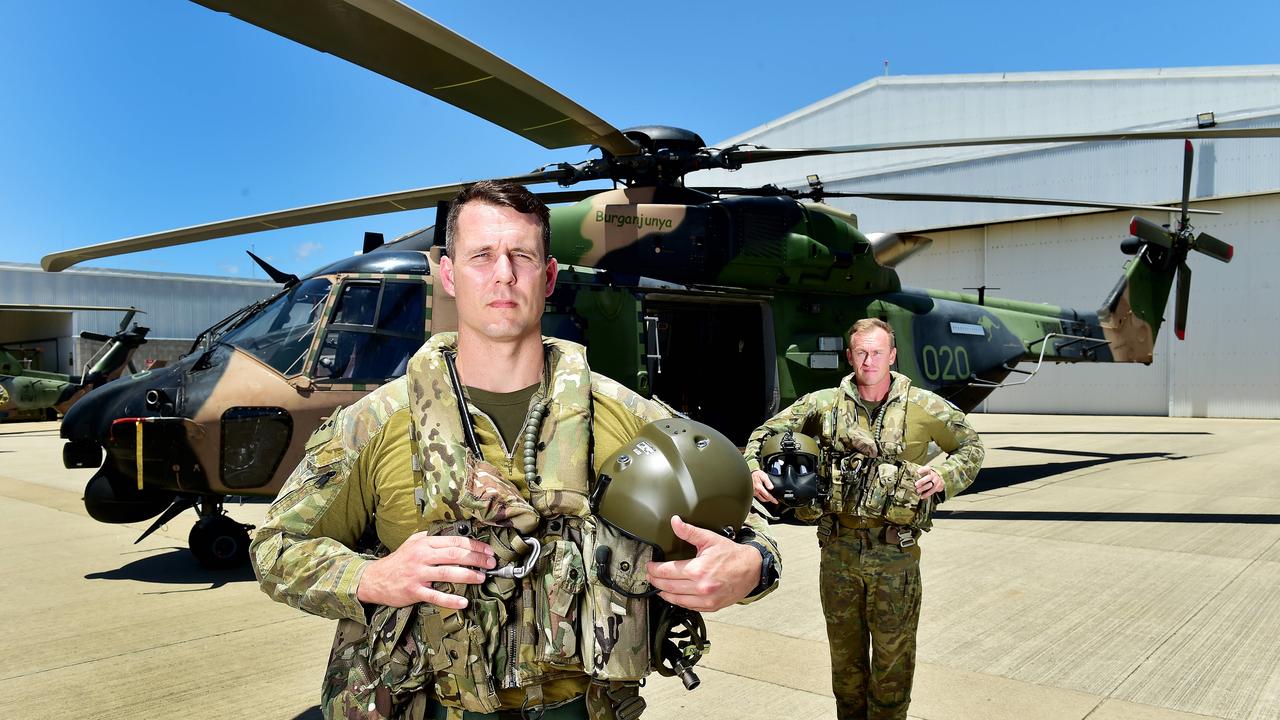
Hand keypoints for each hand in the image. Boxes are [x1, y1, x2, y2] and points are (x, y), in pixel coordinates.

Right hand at [356, 533, 495, 609]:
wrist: (374, 579)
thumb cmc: (397, 561)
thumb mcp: (412, 542)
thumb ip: (431, 537)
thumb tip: (452, 534)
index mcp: (425, 543)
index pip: (455, 541)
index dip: (474, 546)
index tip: (488, 551)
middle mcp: (422, 556)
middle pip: (455, 555)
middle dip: (476, 558)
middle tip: (491, 563)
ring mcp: (418, 574)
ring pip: (447, 573)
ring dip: (468, 575)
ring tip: (482, 578)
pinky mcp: (413, 591)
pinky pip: (434, 595)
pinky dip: (450, 599)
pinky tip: (463, 602)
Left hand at [646, 516, 761, 611]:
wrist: (752, 569)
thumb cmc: (732, 555)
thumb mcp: (710, 539)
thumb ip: (689, 532)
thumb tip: (675, 522)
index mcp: (698, 570)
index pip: (667, 572)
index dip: (654, 569)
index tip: (649, 567)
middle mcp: (701, 587)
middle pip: (668, 586)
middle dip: (655, 581)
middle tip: (650, 576)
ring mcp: (706, 599)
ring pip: (676, 599)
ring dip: (664, 593)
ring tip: (658, 586)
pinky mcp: (711, 606)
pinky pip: (688, 606)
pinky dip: (678, 601)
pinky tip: (673, 596)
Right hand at [751, 469, 777, 503]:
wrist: (747, 474)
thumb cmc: (755, 474)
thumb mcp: (763, 475)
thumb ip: (767, 482)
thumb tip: (771, 487)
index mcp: (759, 488)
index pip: (768, 496)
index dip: (772, 499)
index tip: (776, 501)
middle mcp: (756, 492)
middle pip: (764, 499)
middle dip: (770, 500)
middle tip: (774, 500)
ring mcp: (753, 493)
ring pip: (761, 499)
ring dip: (765, 499)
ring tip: (769, 498)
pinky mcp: (751, 493)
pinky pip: (758, 497)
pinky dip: (761, 498)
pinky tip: (763, 496)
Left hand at [915, 466, 943, 498]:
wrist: (939, 479)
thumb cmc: (928, 476)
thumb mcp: (925, 473)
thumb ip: (918, 474)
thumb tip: (909, 474)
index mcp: (930, 470)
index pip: (927, 468)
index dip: (923, 470)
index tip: (917, 472)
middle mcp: (934, 475)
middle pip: (928, 477)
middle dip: (922, 481)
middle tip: (916, 484)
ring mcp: (936, 481)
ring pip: (930, 485)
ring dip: (923, 488)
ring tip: (918, 491)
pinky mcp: (938, 487)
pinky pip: (932, 491)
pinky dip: (927, 494)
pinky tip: (922, 496)